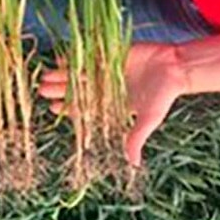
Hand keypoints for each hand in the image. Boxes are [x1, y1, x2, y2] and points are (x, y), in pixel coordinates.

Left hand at [38, 42, 189, 166]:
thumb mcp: (149, 118)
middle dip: (59, 91)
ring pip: (78, 74)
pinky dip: (75, 57)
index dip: (67, 109)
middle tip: (41, 91)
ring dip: (61, 74)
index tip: (53, 108)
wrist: (177, 66)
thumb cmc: (164, 94)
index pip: (84, 109)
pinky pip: (87, 56)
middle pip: (76, 91)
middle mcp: (105, 88)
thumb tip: (134, 164)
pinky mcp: (110, 55)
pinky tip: (61, 58)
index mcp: (110, 105)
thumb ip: (137, 137)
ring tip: (45, 76)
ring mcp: (106, 71)